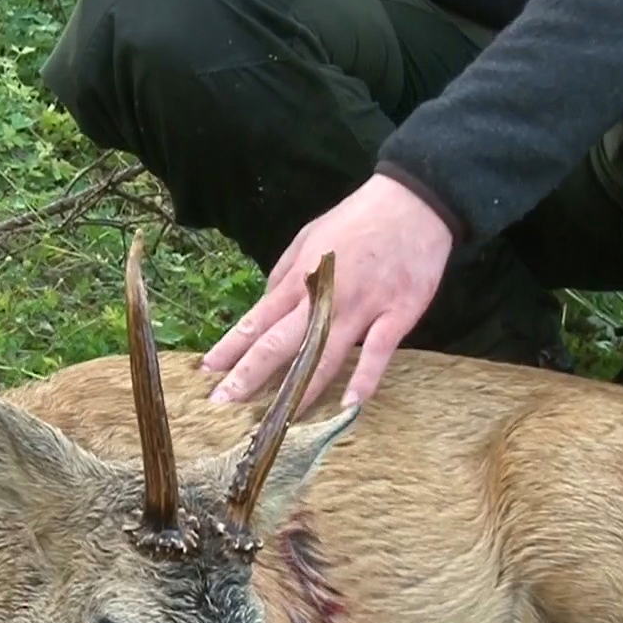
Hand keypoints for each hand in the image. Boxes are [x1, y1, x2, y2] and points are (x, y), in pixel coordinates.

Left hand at [201, 172, 452, 409]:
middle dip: (249, 375)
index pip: (257, 319)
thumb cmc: (358, 218)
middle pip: (281, 344)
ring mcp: (362, 308)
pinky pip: (377, 353)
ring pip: (325, 357)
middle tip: (224, 402)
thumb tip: (263, 306)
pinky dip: (363, 380)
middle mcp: (326, 298)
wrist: (414, 202)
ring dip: (299, 390)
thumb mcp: (309, 236)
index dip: (231, 347)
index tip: (208, 370)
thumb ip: (284, 274)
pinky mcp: (397, 315)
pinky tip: (347, 405)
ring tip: (278, 420)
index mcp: (301, 278)